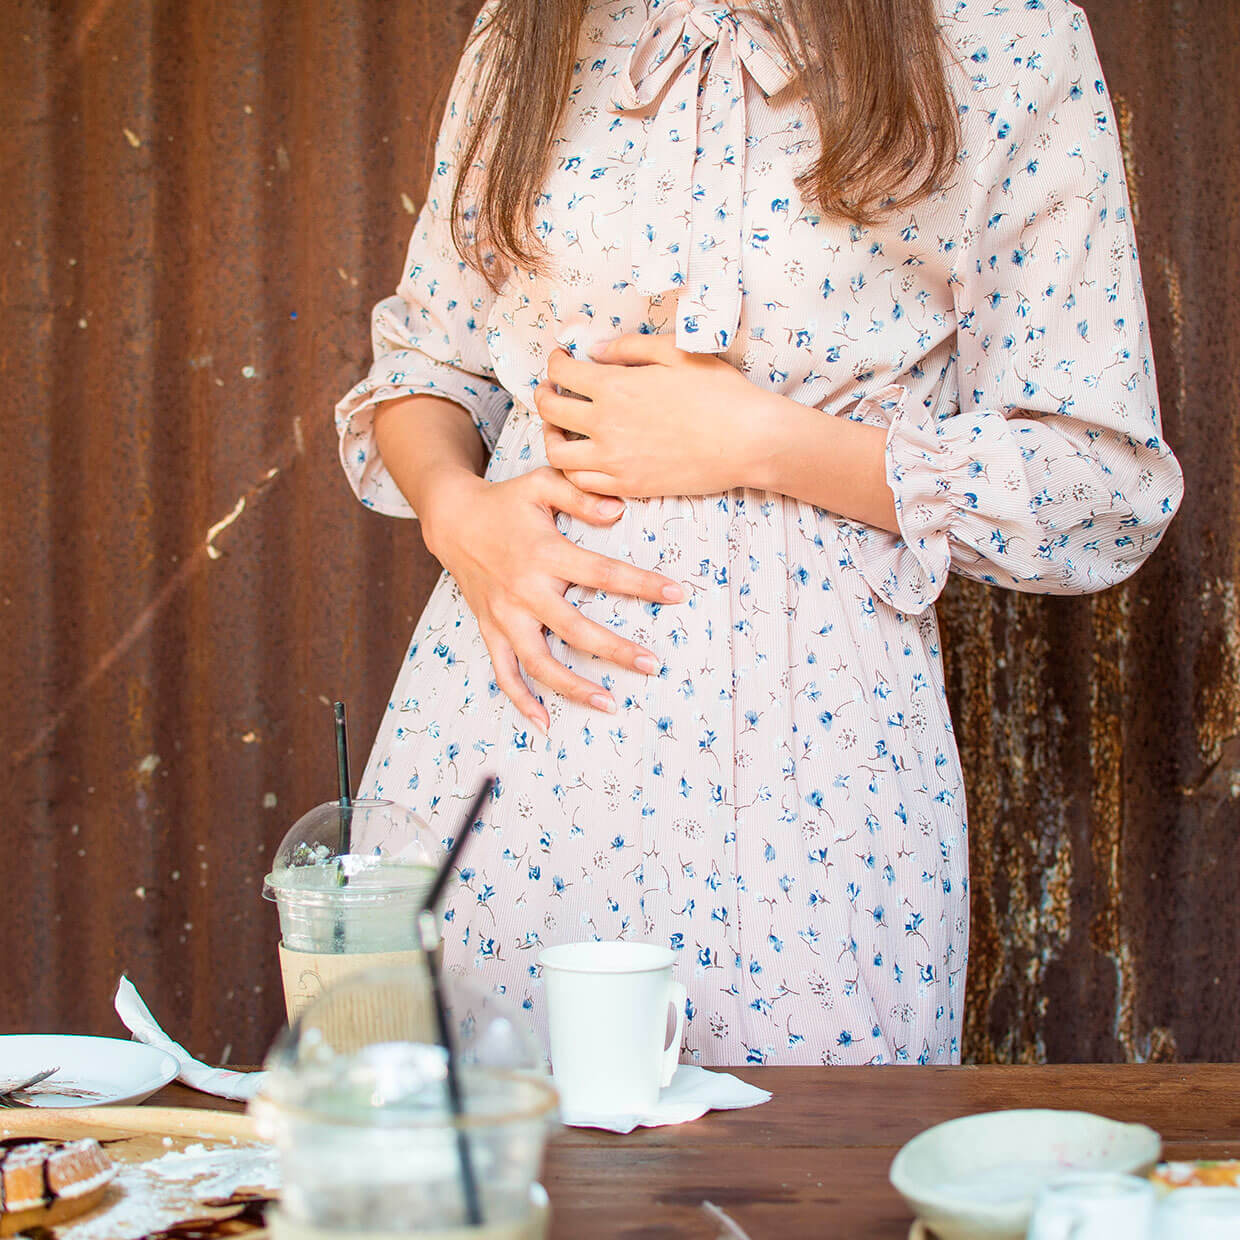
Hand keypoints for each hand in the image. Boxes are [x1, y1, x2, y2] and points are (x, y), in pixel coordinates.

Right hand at [418, 466, 685, 733]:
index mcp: (544, 554)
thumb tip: (619, 510)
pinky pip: (504, 672)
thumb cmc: (505, 502)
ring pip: (539, 662)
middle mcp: (524, 590)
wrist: (452, 519)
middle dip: (616, 650)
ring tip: (609, 704)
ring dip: (573, 688)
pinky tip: (545, 723)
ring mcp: (505, 615)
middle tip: (652, 665)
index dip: (641, 584)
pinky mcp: (490, 629)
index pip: (602, 573)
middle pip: (575, 629)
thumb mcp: (541, 484)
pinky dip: (521, 700)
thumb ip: (580, 496)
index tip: (676, 594)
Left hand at [534, 334, 771, 497]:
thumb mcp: (675, 353)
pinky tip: (585, 456)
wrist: (748, 441)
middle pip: (550, 412)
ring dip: (553, 436)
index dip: (555, 362)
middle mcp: (606, 425)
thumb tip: (596, 351)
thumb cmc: (719, 393)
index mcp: (615, 387)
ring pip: (558, 453)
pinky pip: (582, 482)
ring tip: (563, 428)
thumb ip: (629, 347)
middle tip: (551, 391)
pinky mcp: (629, 486)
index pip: (561, 373)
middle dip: (544, 396)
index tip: (561, 359)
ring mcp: (614, 461)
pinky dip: (575, 468)